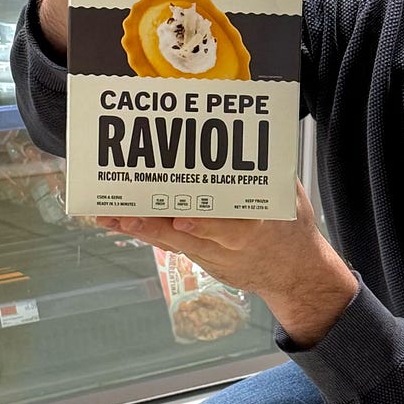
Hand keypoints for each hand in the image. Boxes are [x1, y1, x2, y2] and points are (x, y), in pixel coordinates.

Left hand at [101, 180, 357, 349]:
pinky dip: (145, 233)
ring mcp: (212, 255)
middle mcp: (229, 246)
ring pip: (171, 241)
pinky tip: (119, 222)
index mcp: (256, 229)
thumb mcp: (289, 197)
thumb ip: (267, 168)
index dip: (204, 225)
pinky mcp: (200, 259)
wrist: (294, 275)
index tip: (182, 218)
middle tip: (124, 213)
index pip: (229, 227)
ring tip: (108, 216)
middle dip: (154, 224)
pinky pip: (169, 244)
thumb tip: (249, 128)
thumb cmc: (292, 229)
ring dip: (138, 228)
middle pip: (187, 235)